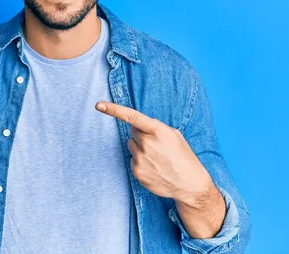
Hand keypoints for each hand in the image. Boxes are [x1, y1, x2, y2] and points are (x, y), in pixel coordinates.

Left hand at [95, 101, 214, 207]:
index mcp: (157, 130)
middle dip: (142, 135)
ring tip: (157, 157)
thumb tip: (137, 125)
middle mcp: (147, 143)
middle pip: (133, 132)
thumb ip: (155, 127)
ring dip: (141, 148)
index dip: (113, 109)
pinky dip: (141, 162)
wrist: (189, 183)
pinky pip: (133, 160)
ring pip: (132, 146)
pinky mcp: (137, 171)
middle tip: (157, 145)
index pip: (131, 117)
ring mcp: (141, 158)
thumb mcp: (174, 135)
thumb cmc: (183, 156)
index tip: (99, 105)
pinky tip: (154, 167)